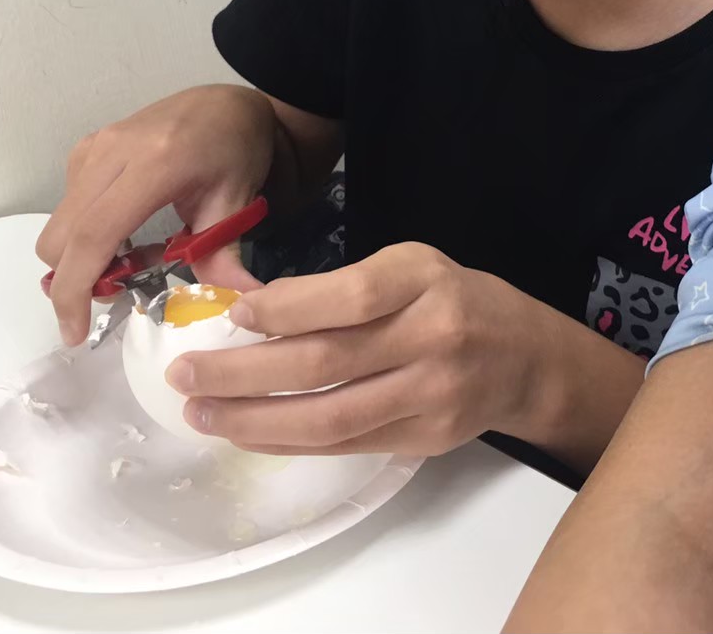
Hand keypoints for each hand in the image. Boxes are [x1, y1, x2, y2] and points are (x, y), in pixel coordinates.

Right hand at [37, 85, 277, 345]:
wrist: (227, 104)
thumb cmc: (237, 148)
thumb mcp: (237, 202)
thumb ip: (225, 257)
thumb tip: (240, 303)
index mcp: (153, 164)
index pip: (95, 235)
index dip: (76, 288)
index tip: (74, 331)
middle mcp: (112, 152)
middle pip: (62, 235)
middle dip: (75, 280)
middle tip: (122, 293)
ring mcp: (94, 147)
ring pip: (60, 224)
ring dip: (82, 257)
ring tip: (132, 260)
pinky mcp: (87, 148)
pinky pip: (69, 205)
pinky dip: (86, 232)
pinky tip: (126, 233)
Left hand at [165, 243, 553, 457]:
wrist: (527, 358)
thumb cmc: (453, 300)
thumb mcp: (411, 267)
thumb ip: (346, 288)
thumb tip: (254, 315)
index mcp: (425, 281)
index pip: (353, 297)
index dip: (289, 308)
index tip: (234, 315)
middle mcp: (433, 337)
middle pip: (328, 362)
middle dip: (245, 372)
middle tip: (185, 374)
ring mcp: (433, 394)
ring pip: (331, 417)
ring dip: (255, 419)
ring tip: (201, 413)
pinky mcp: (427, 438)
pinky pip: (346, 445)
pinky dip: (289, 442)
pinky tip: (248, 432)